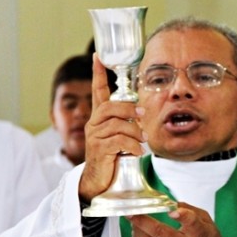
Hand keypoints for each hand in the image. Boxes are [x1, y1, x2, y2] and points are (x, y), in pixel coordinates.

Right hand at [79, 56, 146, 200]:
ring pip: (117, 125)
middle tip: (142, 116)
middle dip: (129, 110)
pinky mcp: (98, 150)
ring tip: (142, 141)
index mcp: (99, 118)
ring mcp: (94, 137)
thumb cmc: (112, 157)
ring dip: (135, 133)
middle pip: (110, 107)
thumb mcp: (120, 136)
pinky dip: (132, 146)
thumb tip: (142, 115)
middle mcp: (94, 124)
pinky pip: (119, 141)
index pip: (97, 91)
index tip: (98, 56)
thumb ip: (127, 123)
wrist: (98, 181)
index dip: (98, 73)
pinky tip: (136, 152)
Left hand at [127, 201, 232, 236]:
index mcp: (199, 235)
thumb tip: (172, 204)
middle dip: (141, 220)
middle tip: (132, 212)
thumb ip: (191, 211)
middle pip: (159, 232)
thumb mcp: (208, 223)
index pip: (191, 223)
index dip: (181, 215)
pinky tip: (136, 236)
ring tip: (133, 222)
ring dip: (137, 231)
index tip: (171, 211)